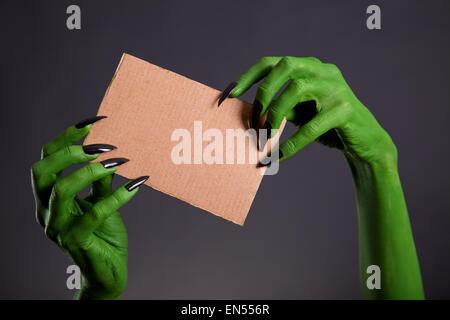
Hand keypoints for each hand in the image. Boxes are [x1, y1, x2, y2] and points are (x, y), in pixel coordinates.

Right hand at [31, 116, 148, 298]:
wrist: (107, 271)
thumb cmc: (103, 234)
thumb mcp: (101, 200)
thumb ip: (101, 179)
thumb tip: (111, 150)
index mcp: (49, 198)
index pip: (46, 160)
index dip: (66, 138)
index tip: (92, 123)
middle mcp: (46, 211)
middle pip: (41, 172)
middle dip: (70, 152)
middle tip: (100, 146)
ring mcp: (57, 228)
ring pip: (61, 191)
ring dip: (90, 171)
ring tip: (117, 162)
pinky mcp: (77, 241)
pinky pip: (94, 214)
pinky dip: (116, 197)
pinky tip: (135, 187)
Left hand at [220, 57, 423, 298]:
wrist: (365, 143)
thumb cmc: (326, 125)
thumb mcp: (300, 112)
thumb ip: (280, 105)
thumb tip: (248, 112)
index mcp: (311, 67)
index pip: (274, 62)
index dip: (249, 76)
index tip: (230, 93)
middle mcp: (325, 71)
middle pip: (285, 66)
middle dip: (263, 93)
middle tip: (254, 120)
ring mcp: (337, 88)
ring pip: (297, 90)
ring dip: (275, 115)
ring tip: (266, 137)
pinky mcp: (345, 110)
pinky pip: (312, 126)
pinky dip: (292, 143)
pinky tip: (280, 156)